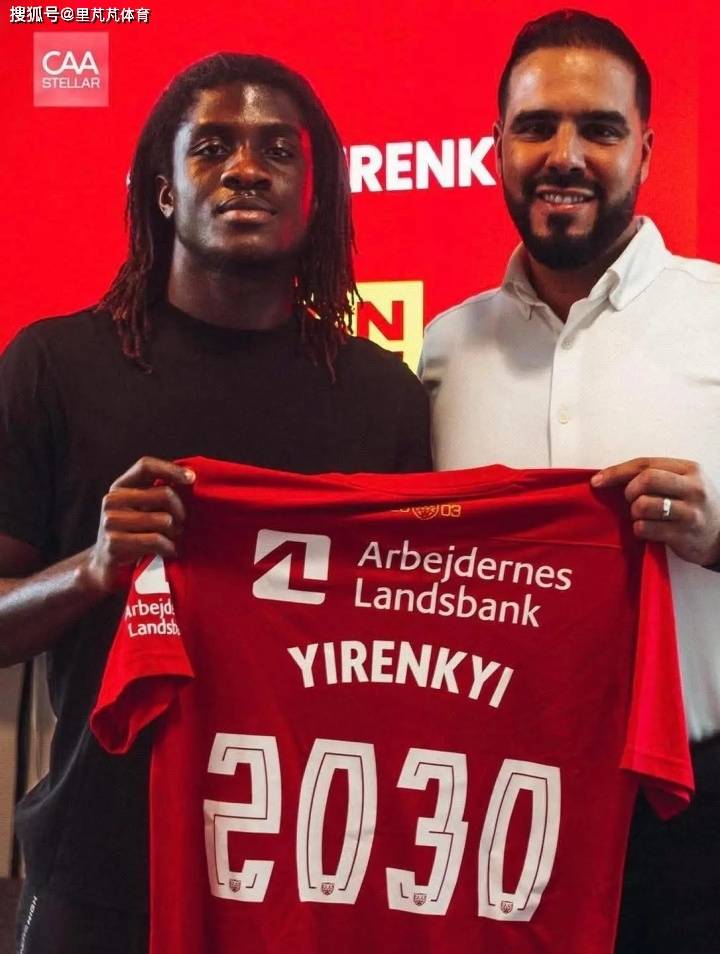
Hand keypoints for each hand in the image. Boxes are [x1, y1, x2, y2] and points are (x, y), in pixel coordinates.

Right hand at [81, 457, 195, 593]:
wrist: (103, 567)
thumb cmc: (131, 534)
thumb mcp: (140, 509)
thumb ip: (157, 493)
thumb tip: (190, 478)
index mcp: (119, 487)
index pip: (145, 466)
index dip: (171, 469)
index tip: (192, 478)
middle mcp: (112, 500)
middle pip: (164, 493)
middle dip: (182, 511)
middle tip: (183, 524)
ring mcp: (110, 522)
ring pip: (164, 520)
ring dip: (175, 533)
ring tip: (174, 539)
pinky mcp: (114, 543)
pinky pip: (156, 540)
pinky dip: (169, 548)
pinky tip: (170, 551)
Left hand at [591, 457, 719, 566]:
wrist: (719, 537)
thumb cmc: (691, 506)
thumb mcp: (681, 484)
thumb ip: (653, 476)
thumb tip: (606, 477)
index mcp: (689, 469)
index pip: (645, 464)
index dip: (617, 472)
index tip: (597, 481)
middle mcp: (693, 488)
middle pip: (646, 480)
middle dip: (629, 491)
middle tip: (631, 501)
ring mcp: (690, 512)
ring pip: (643, 505)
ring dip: (634, 513)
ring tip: (642, 516)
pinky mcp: (683, 534)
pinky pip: (645, 528)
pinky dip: (639, 529)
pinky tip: (648, 530)